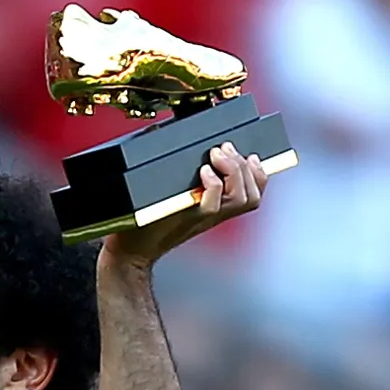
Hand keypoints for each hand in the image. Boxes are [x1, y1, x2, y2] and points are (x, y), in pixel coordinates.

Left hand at [104, 142, 266, 265]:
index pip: (253, 194)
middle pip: (251, 195)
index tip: (251, 156)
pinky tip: (203, 172)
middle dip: (243, 166)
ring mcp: (202, 219)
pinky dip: (212, 185)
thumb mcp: (172, 195)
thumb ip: (183, 175)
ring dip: (233, 172)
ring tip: (216, 156)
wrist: (130, 249)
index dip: (259, 174)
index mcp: (216, 208)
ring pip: (239, 199)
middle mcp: (214, 215)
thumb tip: (181, 140)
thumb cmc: (146, 222)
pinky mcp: (186, 220)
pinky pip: (212, 206)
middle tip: (223, 149)